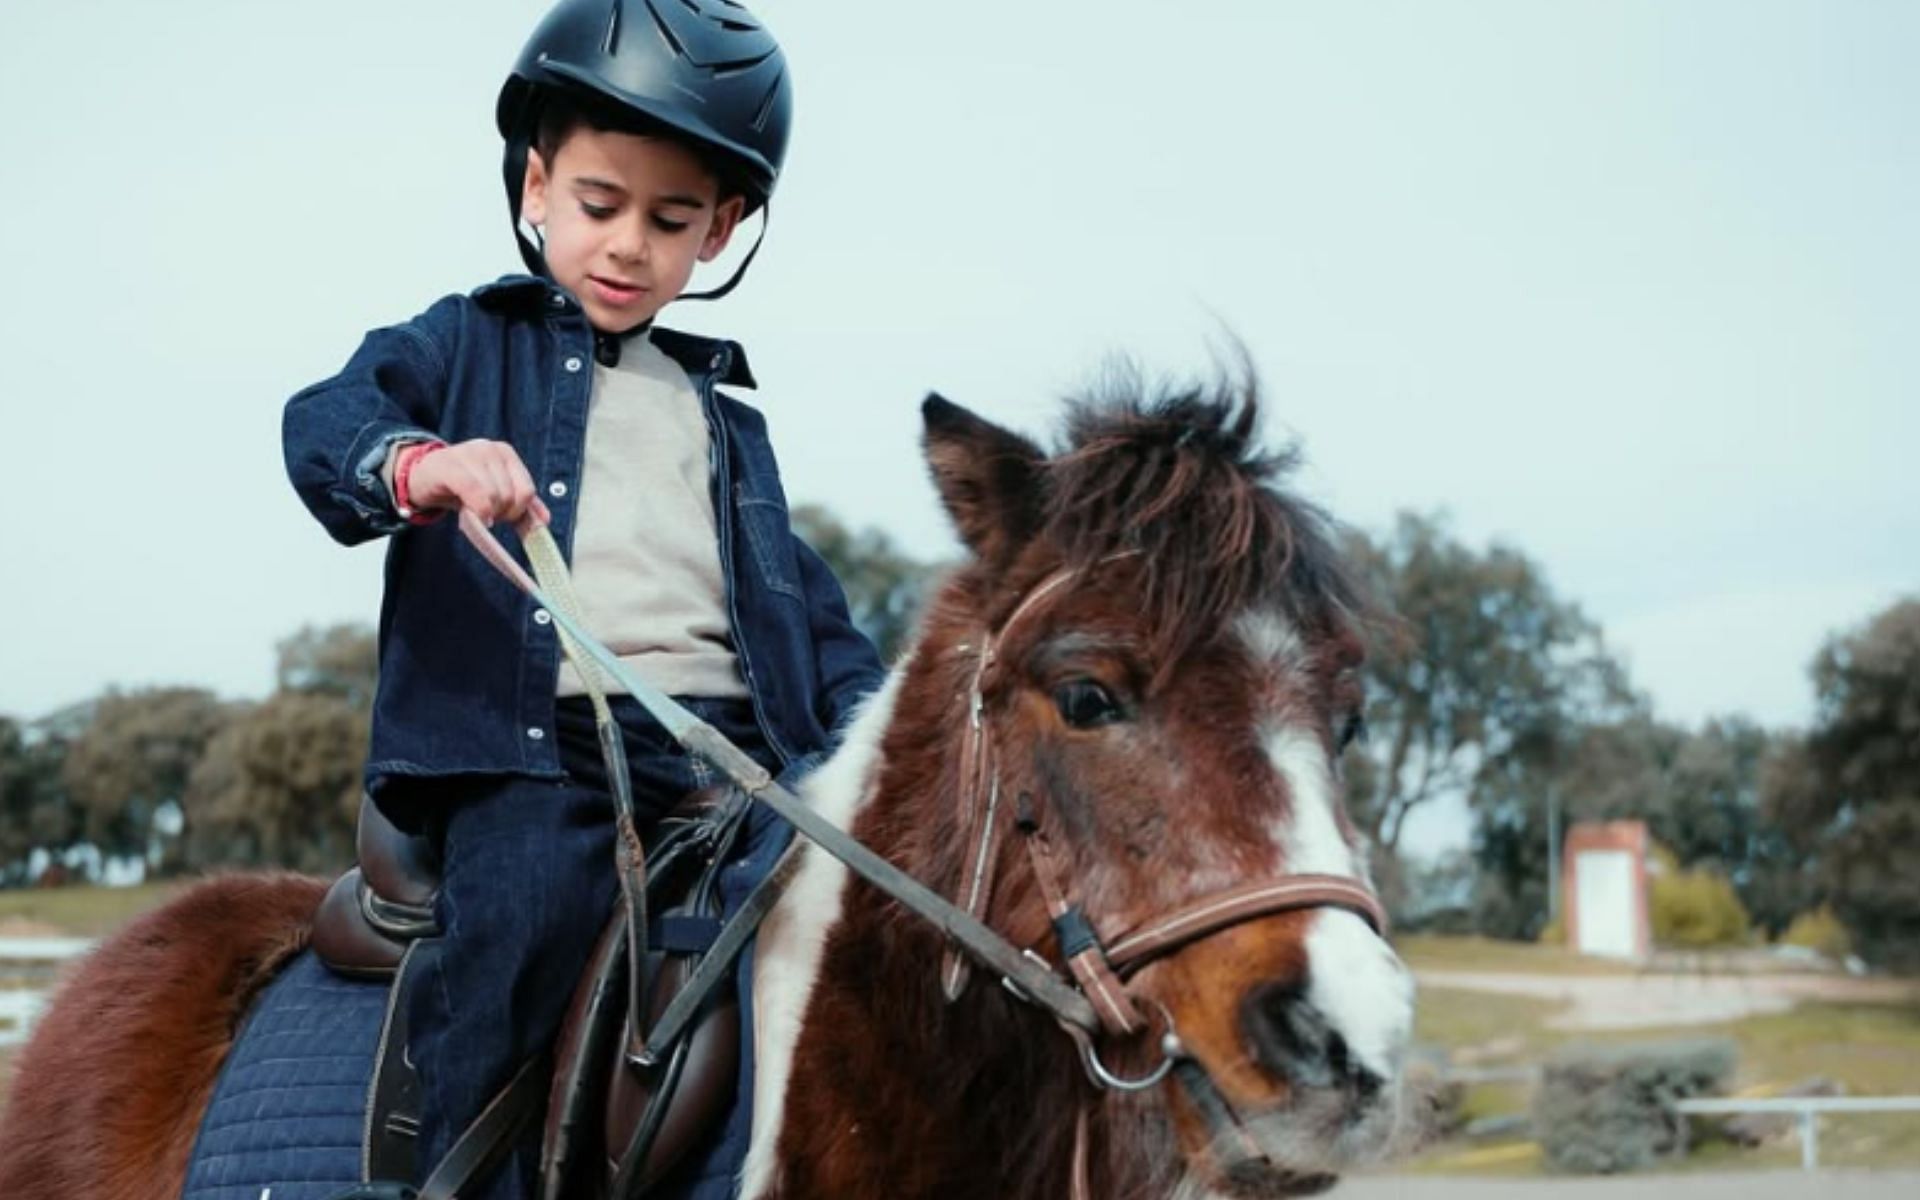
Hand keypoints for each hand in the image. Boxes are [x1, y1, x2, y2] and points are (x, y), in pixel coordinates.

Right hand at [406, 439, 550, 526]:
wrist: (421, 478)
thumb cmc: (459, 486)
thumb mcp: (495, 495)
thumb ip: (521, 507)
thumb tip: (544, 521)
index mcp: (506, 453)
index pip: (527, 490)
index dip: (518, 512)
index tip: (501, 517)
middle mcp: (490, 449)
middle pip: (512, 495)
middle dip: (500, 514)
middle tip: (484, 515)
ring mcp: (469, 454)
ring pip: (495, 496)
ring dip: (486, 514)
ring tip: (473, 512)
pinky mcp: (450, 466)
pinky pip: (475, 492)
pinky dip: (478, 509)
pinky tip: (472, 515)